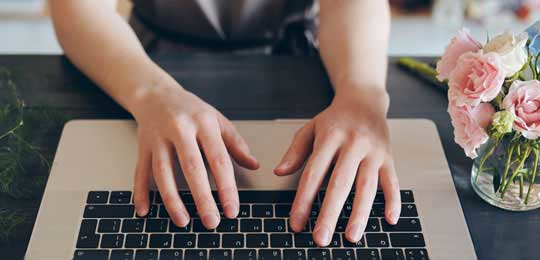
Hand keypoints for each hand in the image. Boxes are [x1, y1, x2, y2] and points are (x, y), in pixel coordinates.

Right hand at [130, 81, 258, 228]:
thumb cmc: (191, 109)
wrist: (156, 94)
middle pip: (191, 167)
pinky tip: (145, 210)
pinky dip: (141, 192)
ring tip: (183, 221)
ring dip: (172, 199)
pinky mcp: (142, 146)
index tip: (232, 210)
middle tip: (211, 222)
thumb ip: (236, 143)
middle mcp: (180, 129)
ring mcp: (158, 138)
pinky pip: (140, 172)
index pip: (219, 159)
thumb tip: (254, 165)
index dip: (227, 187)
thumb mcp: (217, 120)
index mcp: (204, 123)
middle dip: (202, 197)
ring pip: (163, 172)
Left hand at [274, 88, 399, 245]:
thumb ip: (296, 151)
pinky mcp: (388, 158)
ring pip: (367, 186)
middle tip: (321, 237)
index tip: (296, 222)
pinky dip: (393, 201)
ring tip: (351, 236)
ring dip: (359, 213)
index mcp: (330, 138)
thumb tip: (279, 172)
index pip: (313, 173)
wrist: (364, 100)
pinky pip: (392, 182)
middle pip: (340, 183)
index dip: (303, 200)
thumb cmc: (335, 119)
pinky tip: (390, 220)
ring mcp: (373, 152)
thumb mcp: (310, 128)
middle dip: (330, 212)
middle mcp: (353, 145)